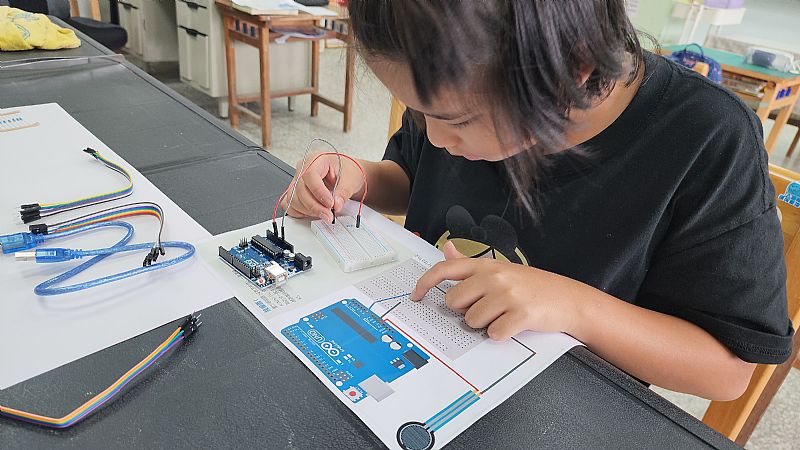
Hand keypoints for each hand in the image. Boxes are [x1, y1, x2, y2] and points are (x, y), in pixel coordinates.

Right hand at [281, 152, 364, 222]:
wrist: (347, 175)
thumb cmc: (348, 171)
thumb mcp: (351, 179)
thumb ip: (343, 192)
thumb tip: (336, 205)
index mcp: (317, 159)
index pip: (309, 175)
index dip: (318, 192)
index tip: (330, 204)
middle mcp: (304, 168)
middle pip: (300, 189)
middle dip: (314, 206)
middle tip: (329, 215)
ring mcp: (297, 180)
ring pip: (293, 199)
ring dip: (308, 210)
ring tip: (325, 214)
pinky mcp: (296, 191)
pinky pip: (290, 204)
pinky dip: (300, 212)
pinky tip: (313, 213)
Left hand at [411, 241, 581, 339]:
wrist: (568, 298)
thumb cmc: (532, 285)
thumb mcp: (500, 268)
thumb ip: (470, 263)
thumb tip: (448, 248)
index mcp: (485, 266)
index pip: (444, 269)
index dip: (425, 284)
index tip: (416, 296)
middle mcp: (494, 277)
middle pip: (454, 303)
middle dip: (465, 312)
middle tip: (487, 309)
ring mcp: (507, 295)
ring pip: (472, 321)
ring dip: (484, 325)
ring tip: (503, 315)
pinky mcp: (520, 314)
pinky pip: (493, 334)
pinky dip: (501, 334)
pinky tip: (513, 325)